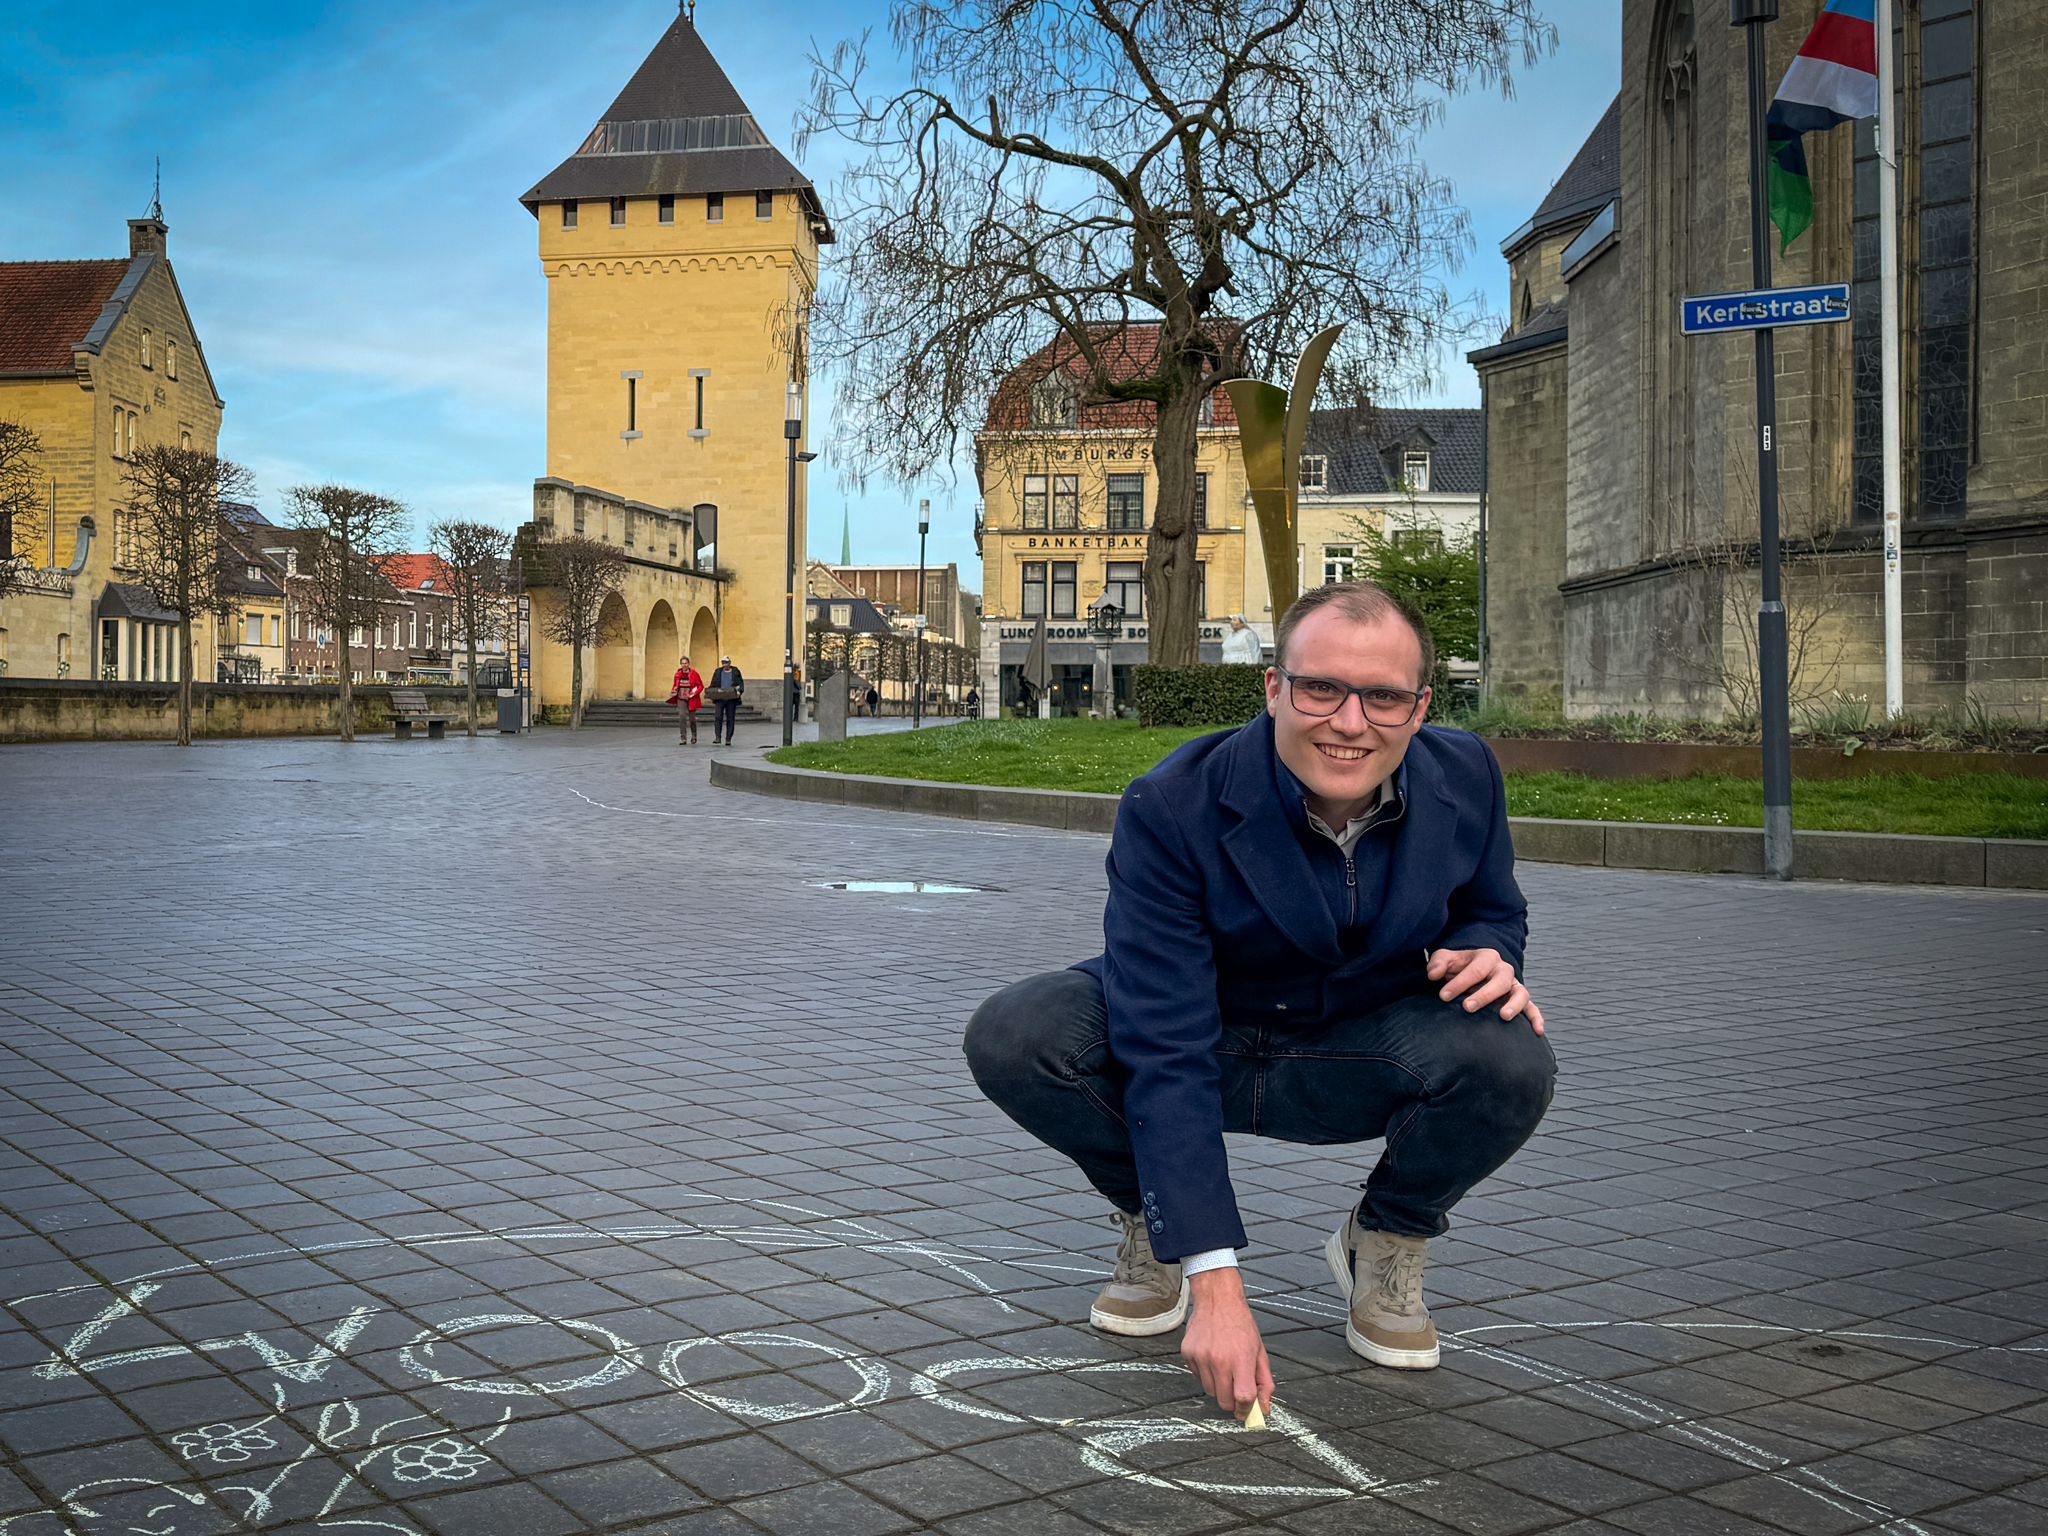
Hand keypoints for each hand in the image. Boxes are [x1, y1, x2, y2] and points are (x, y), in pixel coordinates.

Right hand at [1180, 1269, 1273, 1422]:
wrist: (1217, 1300)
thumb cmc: (1241, 1324)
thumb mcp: (1259, 1352)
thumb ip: (1265, 1382)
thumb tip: (1264, 1408)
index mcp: (1241, 1359)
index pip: (1243, 1397)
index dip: (1246, 1409)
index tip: (1247, 1411)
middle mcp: (1219, 1360)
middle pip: (1223, 1401)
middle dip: (1232, 1402)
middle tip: (1236, 1391)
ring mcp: (1201, 1357)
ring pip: (1209, 1391)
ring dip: (1218, 1387)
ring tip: (1224, 1367)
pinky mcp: (1188, 1354)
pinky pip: (1197, 1377)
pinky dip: (1205, 1374)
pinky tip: (1211, 1357)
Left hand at [1429, 947, 1544, 1032]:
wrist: (1472, 972)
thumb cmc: (1458, 967)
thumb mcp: (1446, 959)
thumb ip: (1438, 963)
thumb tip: (1433, 974)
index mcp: (1487, 957)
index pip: (1476, 969)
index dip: (1460, 982)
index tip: (1443, 996)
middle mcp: (1504, 970)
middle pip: (1499, 981)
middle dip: (1484, 994)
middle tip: (1467, 1007)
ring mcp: (1514, 985)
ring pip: (1521, 993)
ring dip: (1514, 1005)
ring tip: (1503, 1016)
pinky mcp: (1520, 1000)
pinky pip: (1532, 1008)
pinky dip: (1537, 1018)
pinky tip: (1538, 1031)